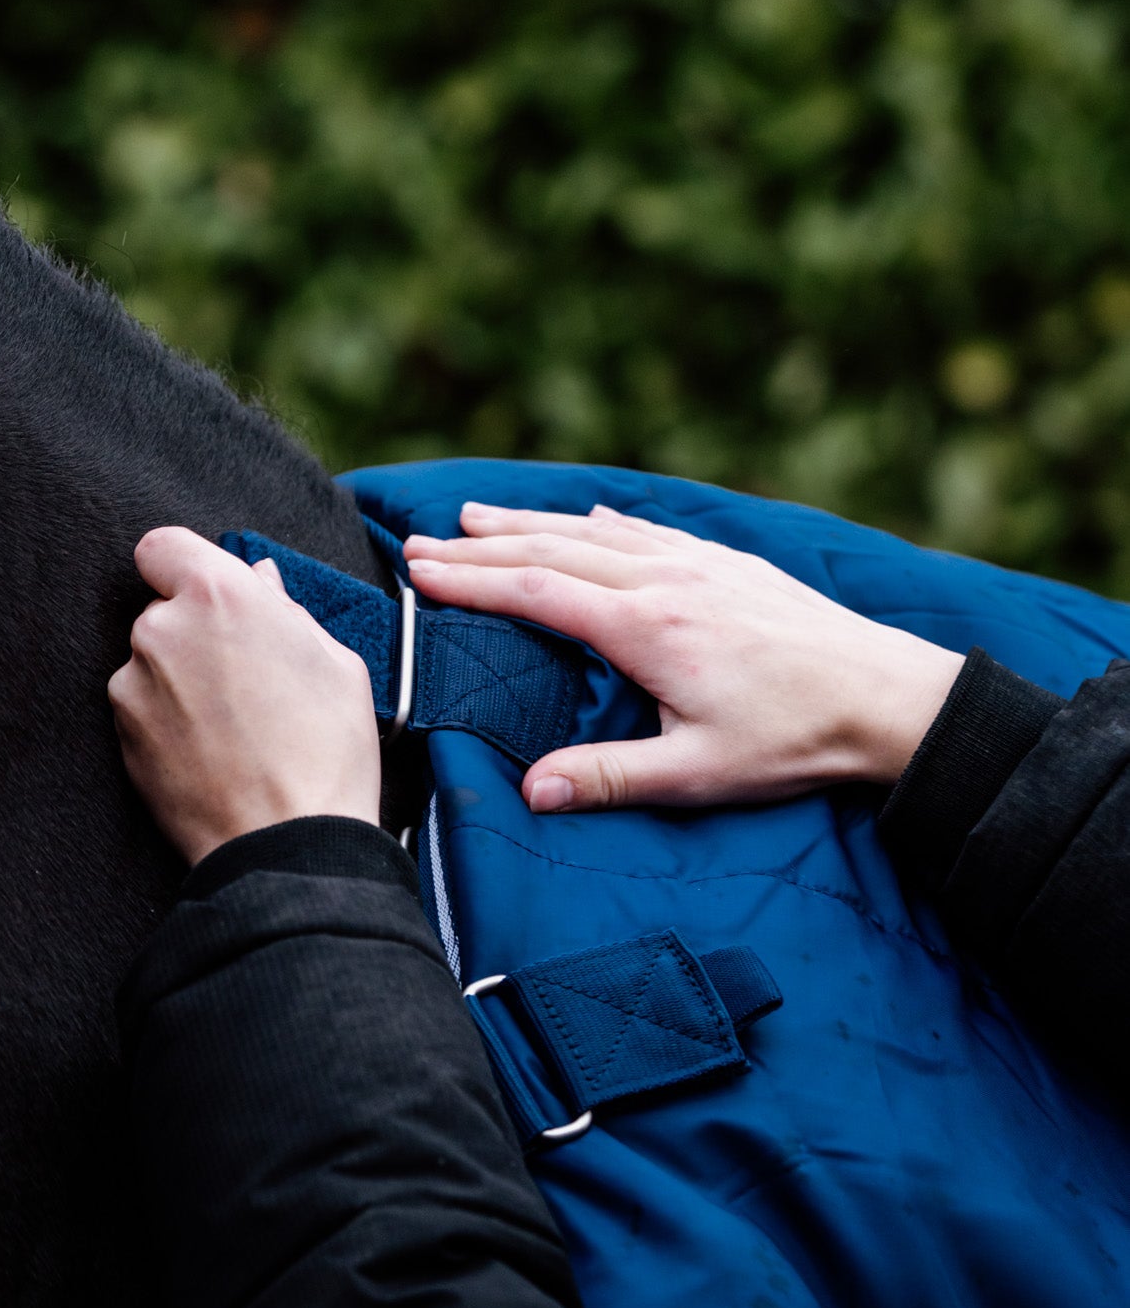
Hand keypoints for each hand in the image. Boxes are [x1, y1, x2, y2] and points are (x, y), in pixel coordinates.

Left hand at [109, 528, 381, 861]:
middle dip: (196, 630)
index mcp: (221, 595)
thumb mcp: (335, 663)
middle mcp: (163, 629)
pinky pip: (142, 706)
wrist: (287, 843)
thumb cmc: (325, 752)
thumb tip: (259, 583)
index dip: (185, 567)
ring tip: (234, 724)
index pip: (163, 545)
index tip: (210, 593)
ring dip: (181, 677)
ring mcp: (134, 683)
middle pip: (163, 608)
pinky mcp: (120, 733)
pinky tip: (211, 751)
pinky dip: (167, 719)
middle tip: (248, 674)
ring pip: (152, 660)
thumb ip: (284, 611)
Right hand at [404, 504, 962, 813]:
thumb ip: (608, 778)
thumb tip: (531, 792)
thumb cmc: (795, 740)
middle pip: (553, 550)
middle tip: (420, 543)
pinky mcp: (730, 563)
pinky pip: (646, 529)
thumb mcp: (696, 775)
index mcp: (647, 628)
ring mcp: (700, 563)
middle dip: (481, 547)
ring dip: (531, 523)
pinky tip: (585, 515)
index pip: (536, 592)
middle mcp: (666, 580)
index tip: (419, 573)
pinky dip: (599, 521)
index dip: (470, 582)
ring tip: (477, 516)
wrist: (888, 697)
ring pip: (596, 530)